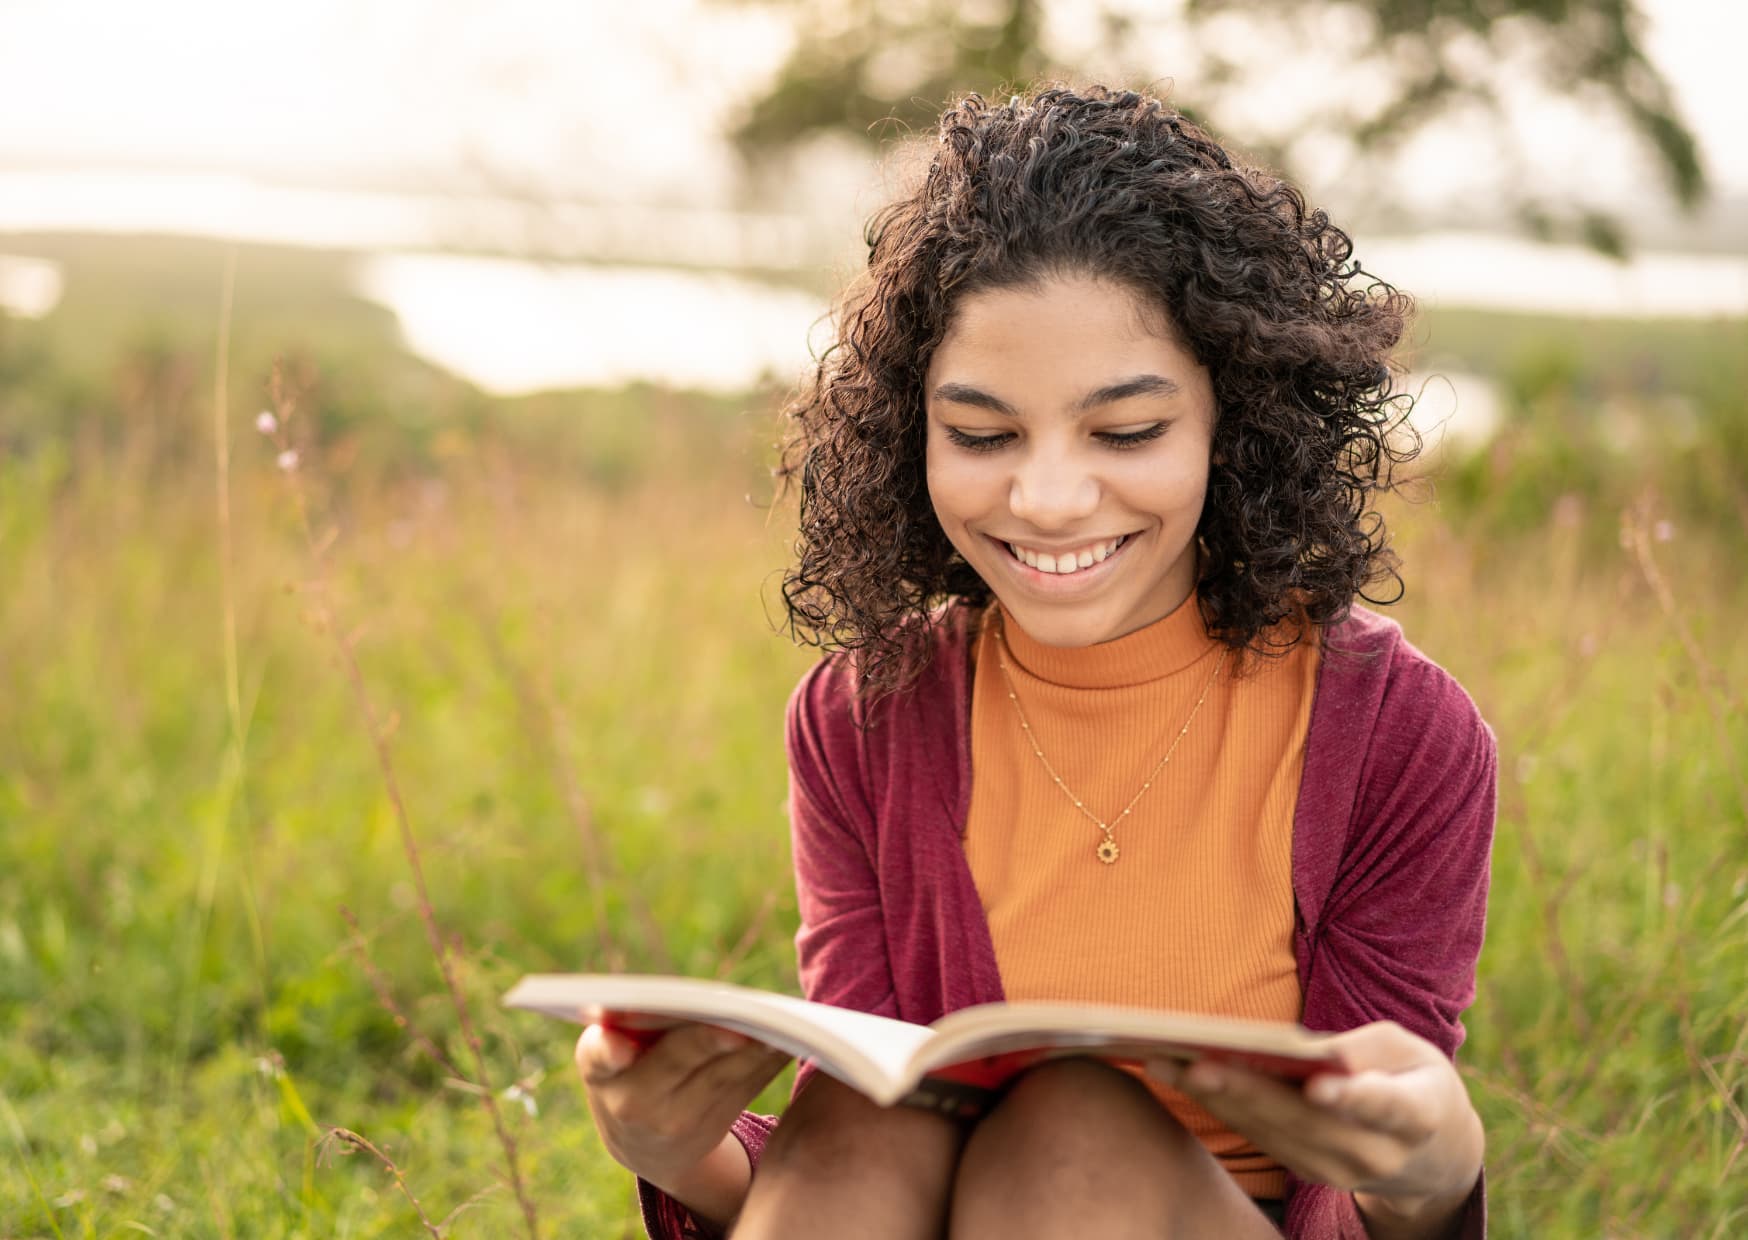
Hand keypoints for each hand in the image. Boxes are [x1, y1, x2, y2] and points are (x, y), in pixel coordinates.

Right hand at [575, 1020, 789, 1194]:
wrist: (643, 1144)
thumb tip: (686, 1000)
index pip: (600, 1058)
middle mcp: (635, 1102)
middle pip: (677, 1063)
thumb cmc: (623, 1072)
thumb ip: (624, 1027)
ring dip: (752, 1050)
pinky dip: (767, 1062)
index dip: (609, 1050)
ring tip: (777, 1023)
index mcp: (601, 1071)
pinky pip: (747, 1088)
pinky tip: (789, 1040)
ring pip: (722, 1078)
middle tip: (735, 1024)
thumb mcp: (606, 1056)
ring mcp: (678, 1120)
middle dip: (708, 1041)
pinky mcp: (717, 1124)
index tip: (620, 1047)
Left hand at [1148, 1022, 1482, 1224]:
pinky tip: (1179, 1076)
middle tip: (1199, 1062)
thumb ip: (1367, 1049)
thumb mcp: (1409, 1050)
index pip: (1385, 1107)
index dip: (1352, 1098)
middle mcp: (1377, 1154)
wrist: (1429, 1152)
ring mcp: (1339, 1172)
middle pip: (1307, 1122)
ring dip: (1216, 1099)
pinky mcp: (1307, 1171)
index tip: (1319, 1086)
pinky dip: (1219, 1106)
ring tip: (1166, 1061)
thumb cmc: (1412, 1078)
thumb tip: (1313, 1052)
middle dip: (1248, 1092)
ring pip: (1272, 1134)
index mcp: (1416, 1115)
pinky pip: (1259, 1138)